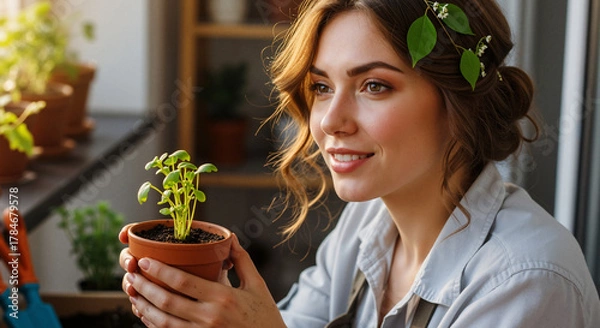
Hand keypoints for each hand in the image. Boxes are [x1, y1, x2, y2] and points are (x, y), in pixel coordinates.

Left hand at [121, 230, 285, 327]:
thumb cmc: (265, 316)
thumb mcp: (258, 285)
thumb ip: (242, 260)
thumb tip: (230, 238)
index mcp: (223, 297)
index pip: (183, 282)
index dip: (159, 271)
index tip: (145, 261)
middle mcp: (209, 317)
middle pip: (167, 302)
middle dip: (145, 287)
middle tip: (131, 274)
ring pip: (163, 321)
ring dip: (144, 306)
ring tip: (132, 292)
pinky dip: (153, 324)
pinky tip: (145, 313)